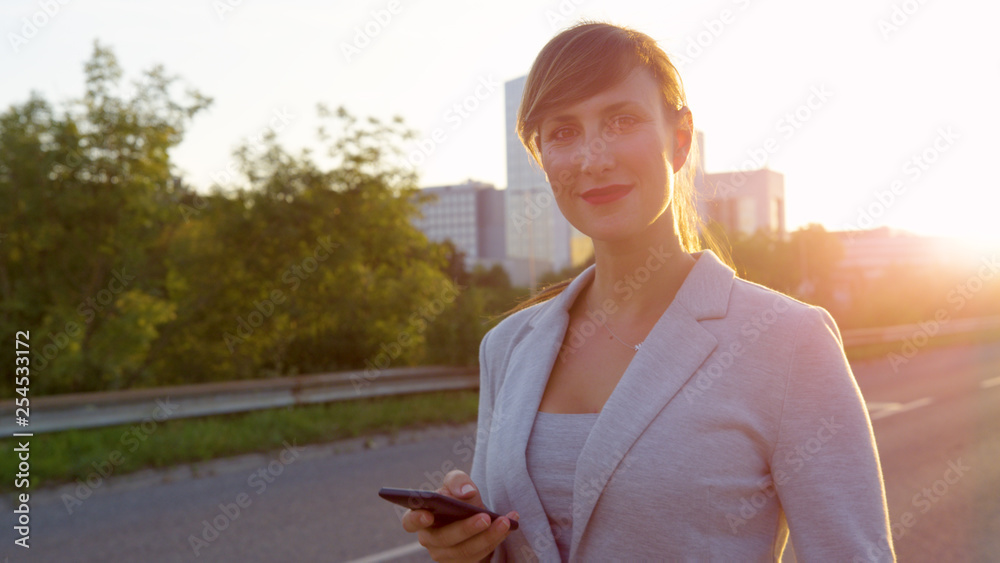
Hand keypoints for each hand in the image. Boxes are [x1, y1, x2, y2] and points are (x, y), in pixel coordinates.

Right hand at [401, 470, 518, 562]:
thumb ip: (458, 481)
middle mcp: (430, 539)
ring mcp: (446, 555)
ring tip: (505, 522)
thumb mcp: (458, 483)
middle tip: (485, 517)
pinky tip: (510, 524)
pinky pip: (479, 556)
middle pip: (444, 539)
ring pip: (465, 551)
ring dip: (488, 537)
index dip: (416, 519)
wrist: (475, 515)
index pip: (410, 522)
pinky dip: (496, 539)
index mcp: (422, 517)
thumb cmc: (460, 498)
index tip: (428, 514)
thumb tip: (465, 493)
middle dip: (466, 529)